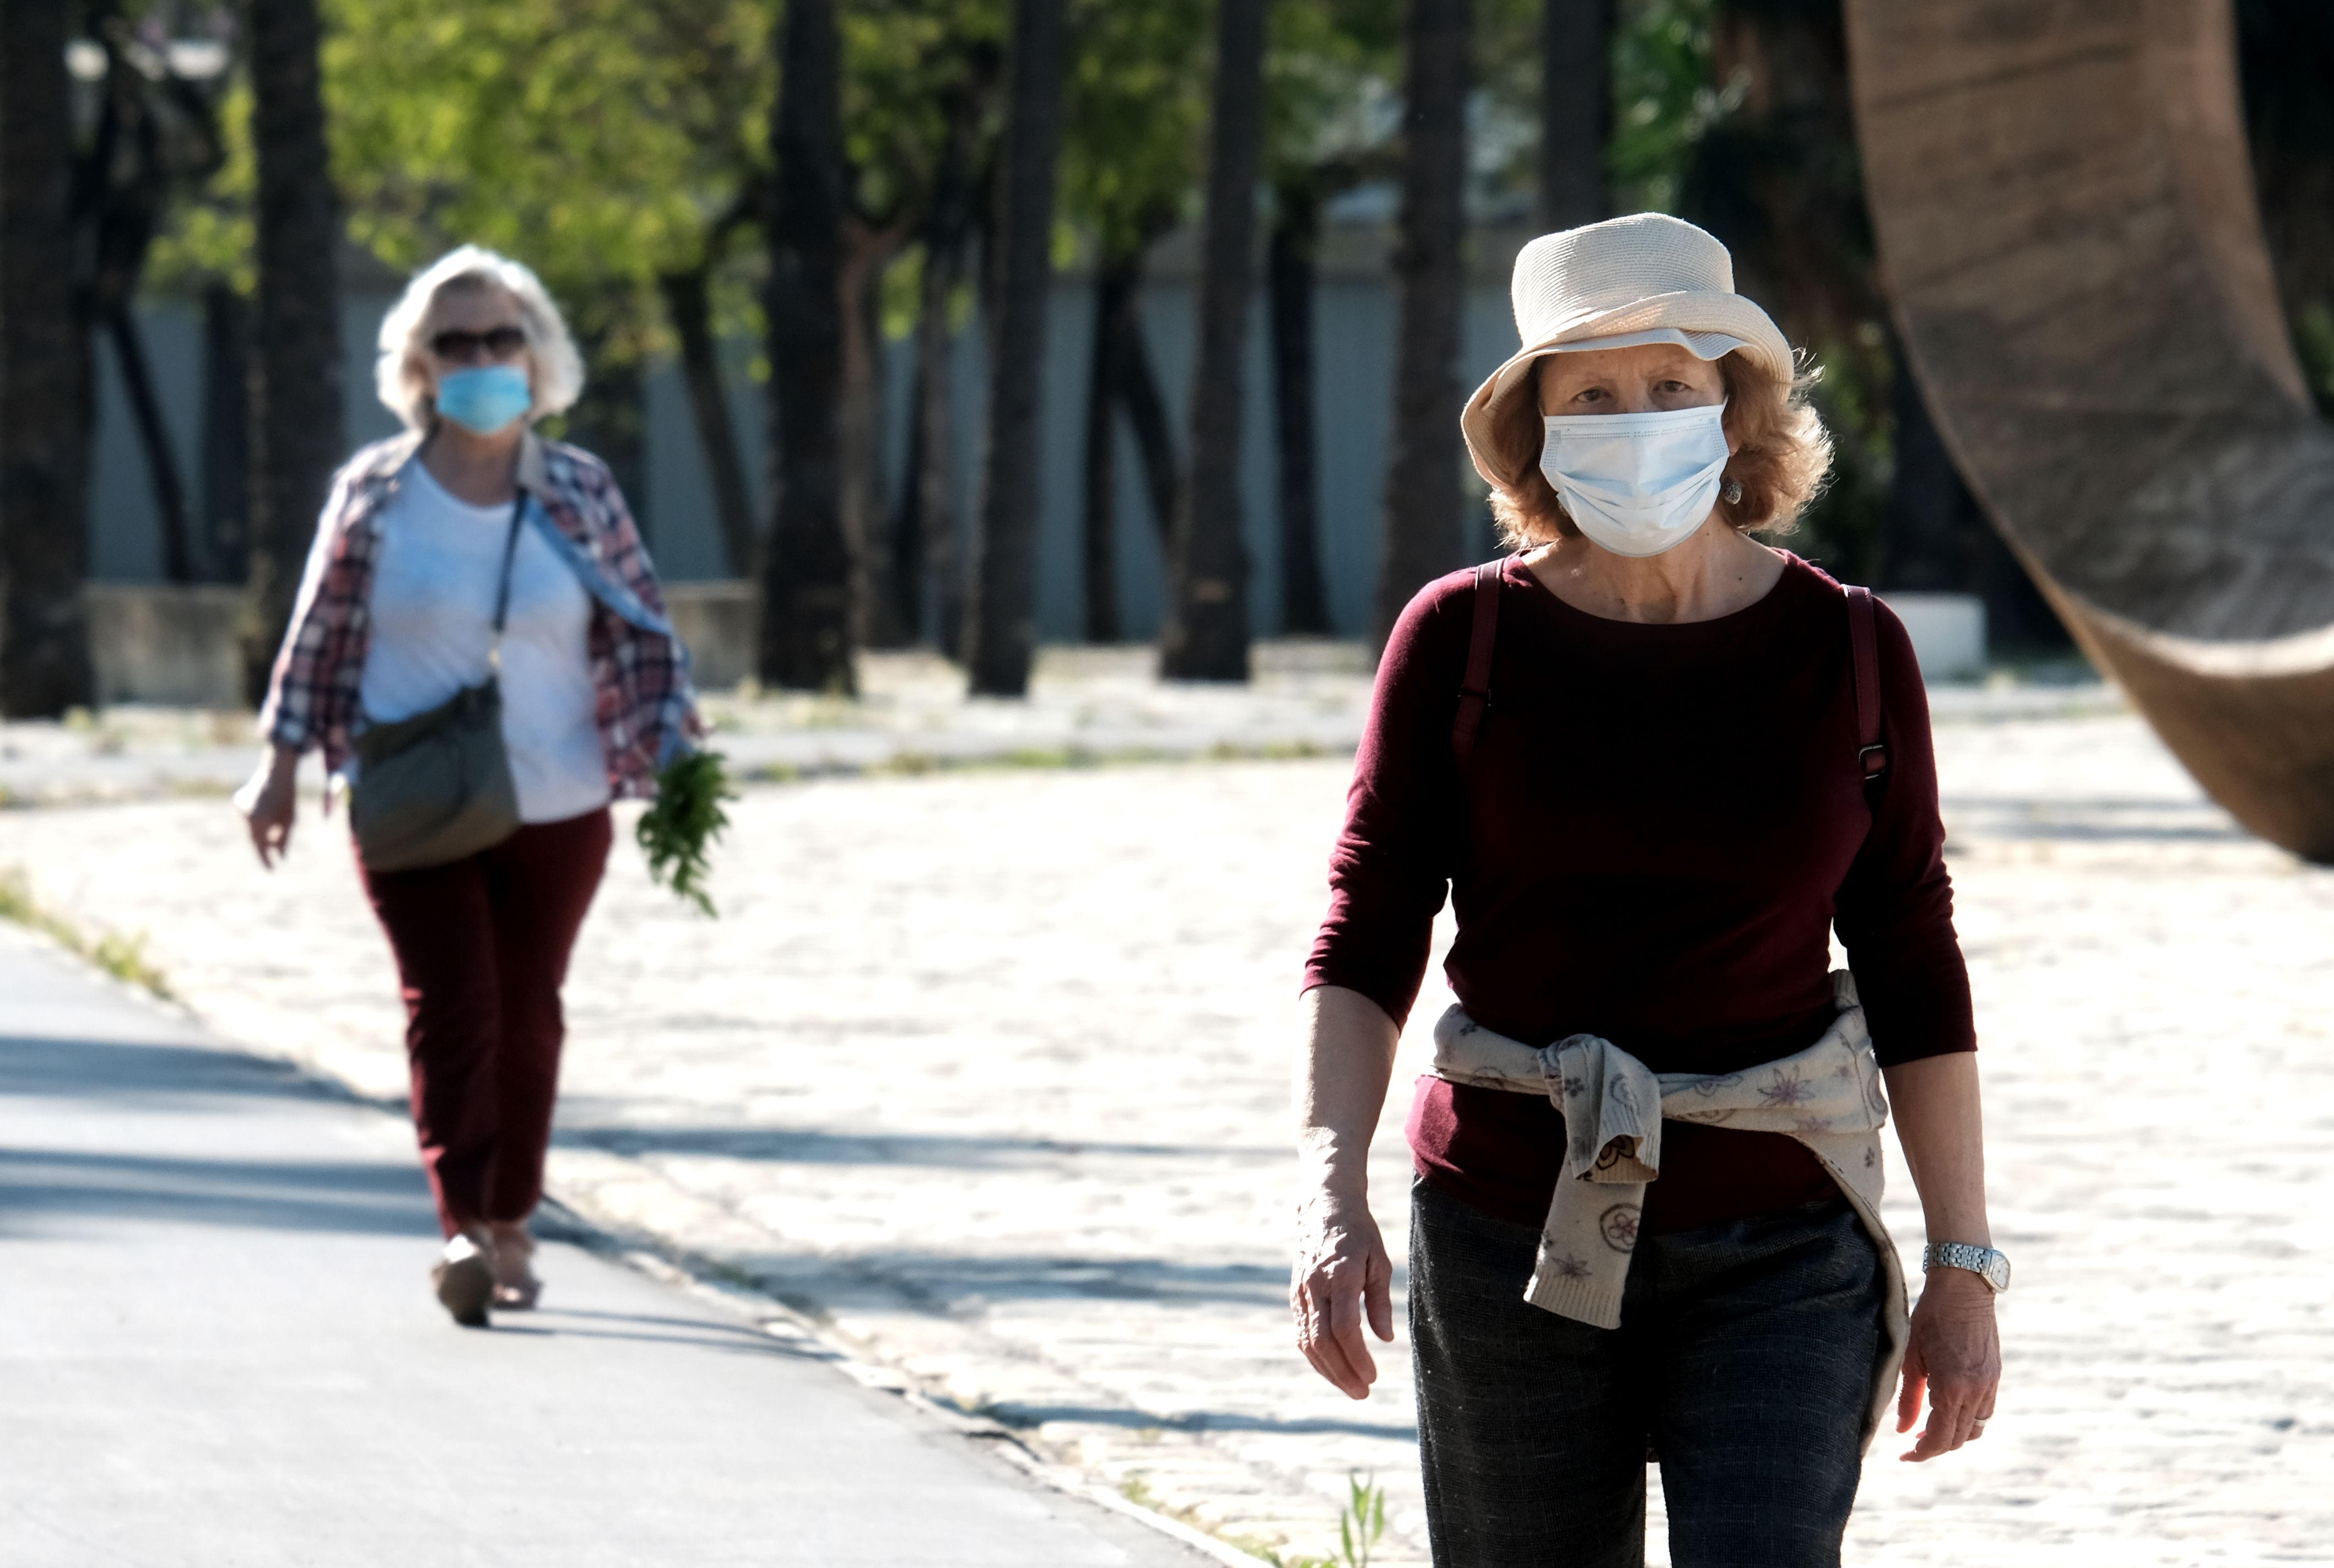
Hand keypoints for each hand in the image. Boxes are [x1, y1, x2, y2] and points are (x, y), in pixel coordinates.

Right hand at [234, 748, 299, 869]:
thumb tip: (280, 857)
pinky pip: (249, 816)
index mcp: (259, 821)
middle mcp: (246, 815)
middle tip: (273, 857)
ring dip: (262, 830)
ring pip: (252, 827)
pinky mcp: (238, 801)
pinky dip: (257, 818)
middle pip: (254, 838)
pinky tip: (266, 808)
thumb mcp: (290, 821)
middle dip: (264, 846)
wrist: (277, 772)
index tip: (271, 870)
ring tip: (276, 822)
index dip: (265, 859)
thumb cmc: (288, 797)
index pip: (260, 846)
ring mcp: (240, 808)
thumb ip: (284, 839)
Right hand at [1291, 1188, 1393, 1399]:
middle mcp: (1315, 1286)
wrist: (1324, 1207)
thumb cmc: (1359, 1233)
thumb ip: (1381, 1301)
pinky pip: (1302, 1332)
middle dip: (1342, 1372)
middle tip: (1363, 1393)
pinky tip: (1332, 1368)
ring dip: (1328, 1370)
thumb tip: (1386, 1339)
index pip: (1344, 1327)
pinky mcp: (1296, 1295)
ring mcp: (1301, 1291)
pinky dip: (1316, 1356)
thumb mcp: (1379, 1262)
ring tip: (1351, 1388)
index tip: (1373, 1375)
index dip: (1357, 1357)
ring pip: (1308, 1341)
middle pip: (1322, 1341)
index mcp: (1340, 1275)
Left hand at [1896, 1266, 2000, 1460]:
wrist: (1963, 1289)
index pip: (1939, 1437)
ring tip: (1929, 1431)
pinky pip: (1984, 1412)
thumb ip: (1909, 1397)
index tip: (1905, 1455)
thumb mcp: (1911, 1357)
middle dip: (1935, 1447)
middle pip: (1958, 1438)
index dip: (1922, 1452)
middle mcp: (1975, 1391)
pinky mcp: (1995, 1377)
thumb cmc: (1930, 1318)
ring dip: (1953, 1436)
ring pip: (1975, 1428)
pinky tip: (1948, 1411)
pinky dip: (1967, 1420)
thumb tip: (1903, 1430)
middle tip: (1912, 1446)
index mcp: (1952, 1388)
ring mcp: (1989, 1385)